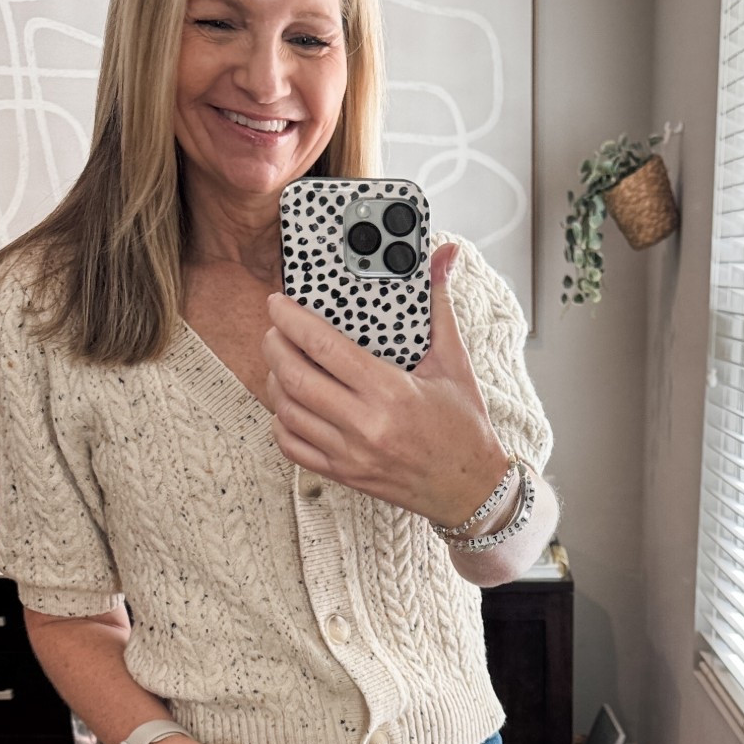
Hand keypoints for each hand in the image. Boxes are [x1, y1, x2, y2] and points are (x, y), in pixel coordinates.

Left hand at [261, 240, 509, 528]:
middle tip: (275, 329)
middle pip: (295, 378)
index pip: (324, 348)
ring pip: (287, 411)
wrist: (469, 488)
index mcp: (391, 392)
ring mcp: (350, 454)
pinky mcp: (344, 474)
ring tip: (282, 361)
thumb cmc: (463, 426)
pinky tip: (291, 404)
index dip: (292, 320)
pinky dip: (282, 421)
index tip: (279, 304)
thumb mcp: (455, 362)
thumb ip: (440, 305)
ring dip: (276, 380)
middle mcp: (366, 426)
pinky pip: (292, 447)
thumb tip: (444, 255)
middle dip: (274, 346)